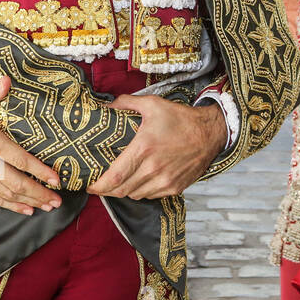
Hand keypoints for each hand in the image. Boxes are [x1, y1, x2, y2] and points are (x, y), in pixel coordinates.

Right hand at [0, 75, 61, 215]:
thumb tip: (8, 80)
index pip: (21, 160)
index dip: (40, 172)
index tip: (57, 180)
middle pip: (17, 183)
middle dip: (39, 193)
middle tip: (57, 201)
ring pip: (6, 194)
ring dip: (28, 202)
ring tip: (47, 207)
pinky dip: (10, 206)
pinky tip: (24, 210)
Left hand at [87, 94, 226, 199]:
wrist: (210, 133)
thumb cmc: (181, 119)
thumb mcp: (152, 104)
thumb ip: (126, 103)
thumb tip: (107, 107)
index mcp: (144, 149)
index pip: (114, 177)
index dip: (98, 185)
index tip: (89, 184)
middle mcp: (153, 168)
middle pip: (121, 190)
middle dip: (107, 190)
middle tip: (100, 183)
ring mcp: (165, 181)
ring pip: (134, 195)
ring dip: (124, 190)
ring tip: (120, 181)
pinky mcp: (174, 188)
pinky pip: (150, 196)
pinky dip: (141, 191)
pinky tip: (140, 180)